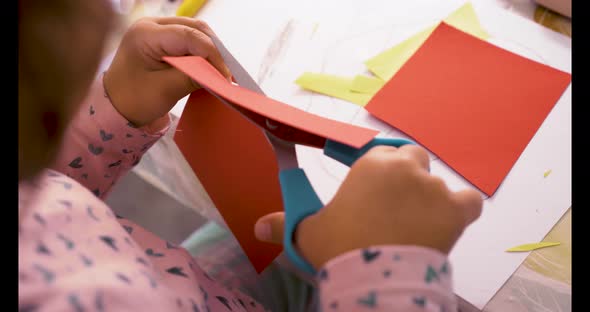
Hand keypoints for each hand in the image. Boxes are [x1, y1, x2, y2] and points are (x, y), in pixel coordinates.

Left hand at [103, 17, 230, 126]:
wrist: (114, 108)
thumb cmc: (133, 100)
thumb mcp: (165, 90)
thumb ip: (193, 77)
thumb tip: (220, 75)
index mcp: (145, 34)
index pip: (189, 36)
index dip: (212, 54)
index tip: (225, 76)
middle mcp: (151, 25)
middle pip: (195, 29)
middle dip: (215, 50)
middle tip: (227, 74)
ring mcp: (157, 30)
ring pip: (195, 32)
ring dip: (211, 51)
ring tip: (221, 72)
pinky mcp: (163, 39)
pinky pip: (190, 40)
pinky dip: (203, 53)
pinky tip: (211, 68)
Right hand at [254, 145, 482, 269]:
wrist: (376, 278)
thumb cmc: (340, 248)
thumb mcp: (308, 234)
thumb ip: (283, 225)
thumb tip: (258, 228)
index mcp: (371, 164)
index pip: (379, 153)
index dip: (377, 170)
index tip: (372, 189)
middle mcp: (405, 168)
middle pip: (411, 159)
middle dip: (403, 175)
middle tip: (392, 204)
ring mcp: (434, 188)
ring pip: (436, 182)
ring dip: (427, 196)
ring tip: (414, 222)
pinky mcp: (455, 210)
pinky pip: (467, 201)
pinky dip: (459, 209)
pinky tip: (448, 220)